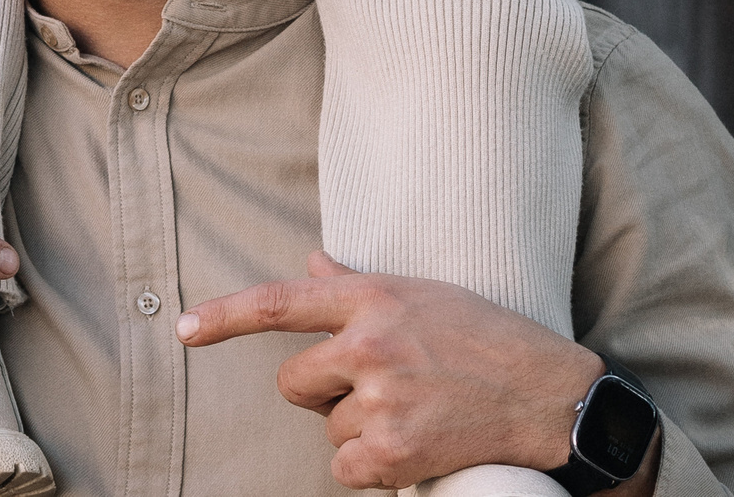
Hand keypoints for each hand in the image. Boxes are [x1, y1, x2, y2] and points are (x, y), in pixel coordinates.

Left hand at [180, 252, 655, 493]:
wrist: (552, 397)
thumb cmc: (488, 337)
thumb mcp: (423, 293)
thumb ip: (356, 284)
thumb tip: (308, 265)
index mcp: (371, 298)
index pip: (277, 302)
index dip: (222, 317)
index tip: (181, 330)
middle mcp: (369, 345)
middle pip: (292, 382)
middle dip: (320, 393)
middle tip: (376, 388)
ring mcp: (381, 399)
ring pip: (327, 428)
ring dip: (359, 429)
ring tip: (416, 412)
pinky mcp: (394, 451)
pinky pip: (347, 468)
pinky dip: (372, 468)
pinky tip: (413, 446)